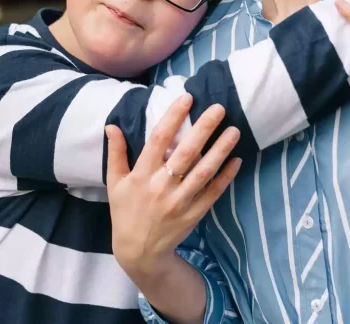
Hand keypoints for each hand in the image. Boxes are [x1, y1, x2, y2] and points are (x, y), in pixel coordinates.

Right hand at [105, 95, 240, 281]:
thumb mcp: (115, 183)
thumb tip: (112, 125)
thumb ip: (116, 153)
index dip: (173, 117)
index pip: (158, 140)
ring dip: (220, 150)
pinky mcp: (193, 214)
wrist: (138, 251)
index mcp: (141, 175)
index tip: (187, 98)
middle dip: (203, 128)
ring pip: (203, 172)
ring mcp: (179, 201)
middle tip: (219, 108)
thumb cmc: (125, 211)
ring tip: (234, 131)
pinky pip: (212, 192)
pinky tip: (237, 160)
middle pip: (185, 153)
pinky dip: (225, 177)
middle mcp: (161, 186)